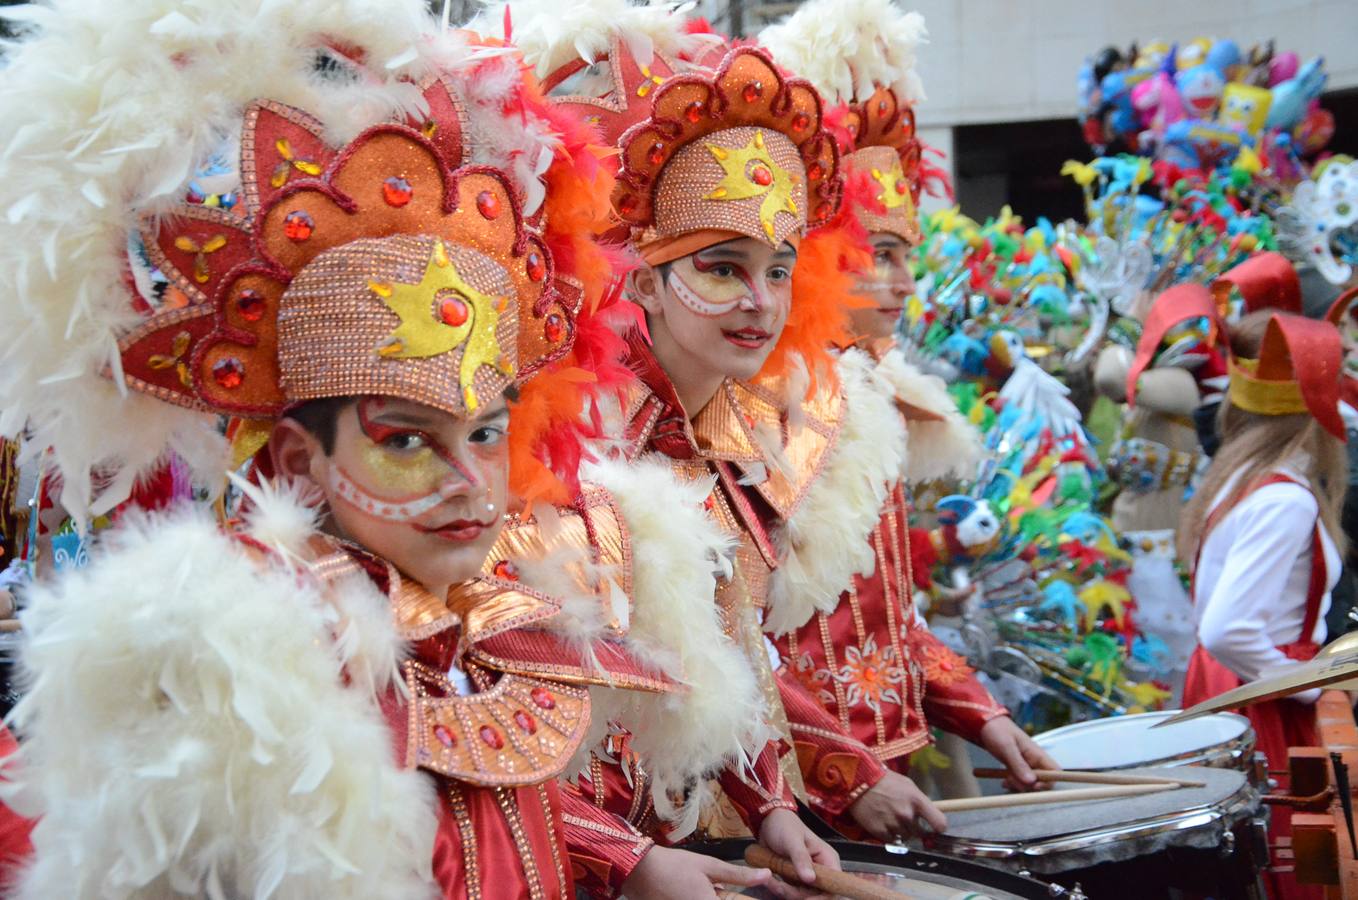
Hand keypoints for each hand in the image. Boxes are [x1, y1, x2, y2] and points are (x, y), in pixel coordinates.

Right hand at [619, 845, 774, 899]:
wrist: (639, 872)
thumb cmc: (675, 865)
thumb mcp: (708, 865)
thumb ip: (738, 874)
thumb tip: (767, 875)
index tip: (749, 892)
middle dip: (726, 897)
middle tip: (719, 886)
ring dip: (715, 897)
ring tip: (705, 886)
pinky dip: (705, 899)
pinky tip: (695, 893)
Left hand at [756, 807, 839, 898]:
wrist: (767, 821)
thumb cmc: (784, 825)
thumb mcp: (792, 840)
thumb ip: (801, 858)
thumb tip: (810, 879)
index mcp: (828, 859)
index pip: (834, 885)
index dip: (824, 897)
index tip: (806, 899)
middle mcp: (822, 870)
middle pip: (818, 894)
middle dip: (798, 895)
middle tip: (779, 887)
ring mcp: (808, 875)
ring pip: (803, 895)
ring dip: (786, 892)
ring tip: (771, 881)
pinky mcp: (796, 879)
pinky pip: (791, 891)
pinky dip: (781, 889)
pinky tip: (770, 881)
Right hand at [848, 770, 946, 839]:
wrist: (858, 780)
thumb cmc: (885, 780)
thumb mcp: (907, 785)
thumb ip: (919, 801)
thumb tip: (927, 815)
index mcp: (917, 801)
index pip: (939, 823)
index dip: (938, 828)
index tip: (934, 828)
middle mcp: (907, 814)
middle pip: (919, 833)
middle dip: (914, 827)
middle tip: (903, 818)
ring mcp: (893, 824)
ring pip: (905, 837)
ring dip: (900, 830)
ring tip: (890, 818)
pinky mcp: (879, 831)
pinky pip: (891, 840)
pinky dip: (888, 834)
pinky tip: (882, 822)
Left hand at [978, 716, 1058, 791]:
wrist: (984, 724)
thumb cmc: (997, 731)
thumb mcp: (1006, 747)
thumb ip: (1018, 764)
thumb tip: (1032, 782)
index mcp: (1037, 753)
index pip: (1055, 772)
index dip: (1049, 782)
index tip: (1034, 785)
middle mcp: (1034, 761)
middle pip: (1042, 781)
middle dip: (1028, 785)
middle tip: (1011, 780)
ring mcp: (1026, 765)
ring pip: (1029, 783)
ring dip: (1018, 785)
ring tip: (1005, 779)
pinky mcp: (1017, 768)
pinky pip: (1020, 781)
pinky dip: (1012, 783)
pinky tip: (1003, 780)